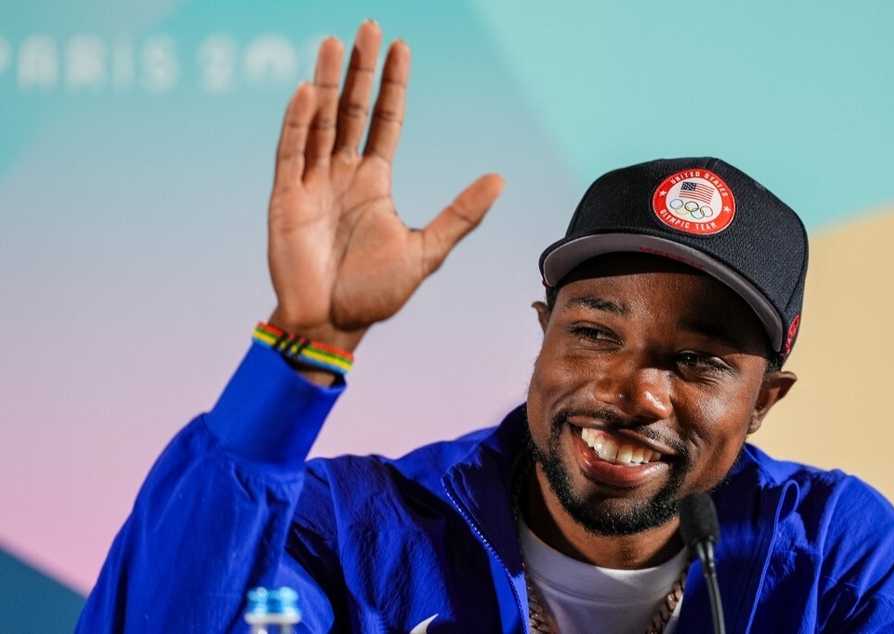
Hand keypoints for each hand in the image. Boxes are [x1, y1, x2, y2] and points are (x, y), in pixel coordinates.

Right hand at [267, 21, 503, 356]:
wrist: (332, 325)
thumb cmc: (376, 294)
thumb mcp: (426, 251)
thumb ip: (460, 214)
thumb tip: (500, 179)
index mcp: (374, 183)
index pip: (385, 121)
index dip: (392, 85)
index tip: (400, 47)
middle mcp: (342, 175)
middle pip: (351, 110)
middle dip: (359, 70)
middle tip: (367, 27)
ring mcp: (311, 183)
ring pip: (319, 122)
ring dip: (325, 83)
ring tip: (332, 43)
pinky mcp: (285, 199)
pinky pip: (290, 152)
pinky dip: (298, 122)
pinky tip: (307, 92)